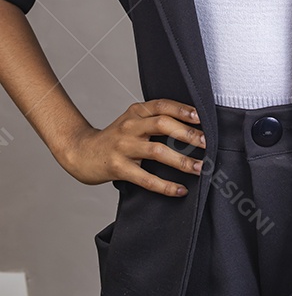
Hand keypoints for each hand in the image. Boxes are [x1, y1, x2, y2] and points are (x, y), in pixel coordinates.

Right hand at [58, 99, 206, 195]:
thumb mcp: (132, 122)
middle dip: (187, 133)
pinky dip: (165, 185)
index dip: (182, 110)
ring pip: (157, 151)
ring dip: (181, 160)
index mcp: (136, 111)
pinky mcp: (118, 168)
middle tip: (207, 143)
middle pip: (162, 125)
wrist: (81, 153)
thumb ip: (154, 120)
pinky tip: (179, 190)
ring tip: (200, 168)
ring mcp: (123, 147)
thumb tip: (190, 125)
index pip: (163, 105)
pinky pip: (145, 178)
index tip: (201, 117)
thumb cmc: (114, 138)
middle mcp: (130, 126)